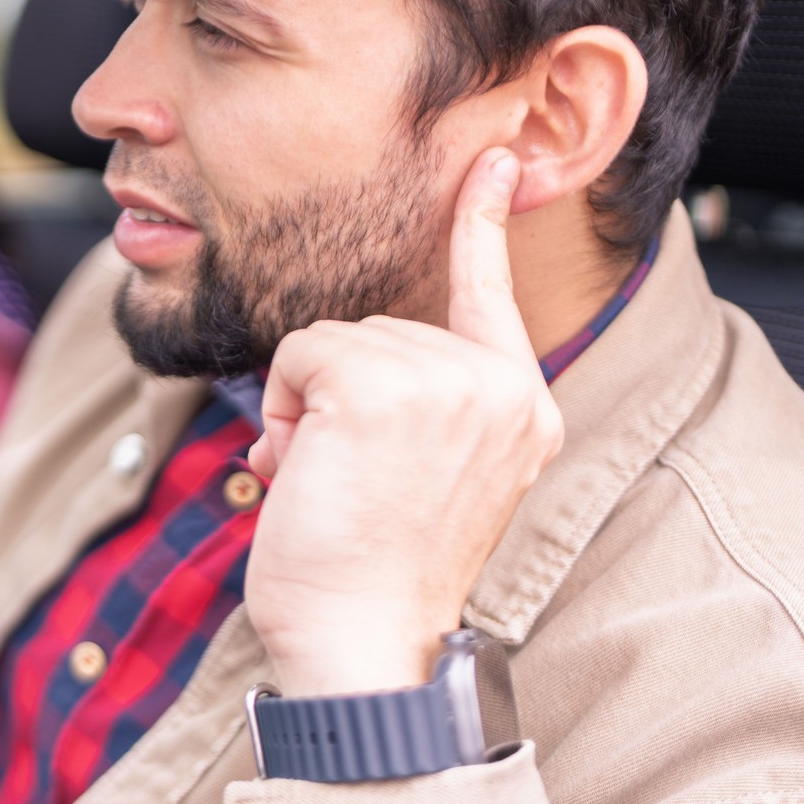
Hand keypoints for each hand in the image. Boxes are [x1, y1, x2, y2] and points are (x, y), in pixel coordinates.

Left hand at [244, 148, 562, 697]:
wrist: (366, 645)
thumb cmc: (374, 574)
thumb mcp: (429, 477)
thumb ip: (422, 405)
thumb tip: (348, 361)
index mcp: (521, 409)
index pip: (495, 294)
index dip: (484, 223)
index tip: (497, 158)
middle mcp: (499, 388)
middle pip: (377, 327)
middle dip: (335, 395)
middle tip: (345, 480)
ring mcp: (444, 383)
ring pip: (333, 340)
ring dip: (304, 408)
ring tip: (328, 483)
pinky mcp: (379, 387)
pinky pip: (299, 354)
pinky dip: (282, 407)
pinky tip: (304, 470)